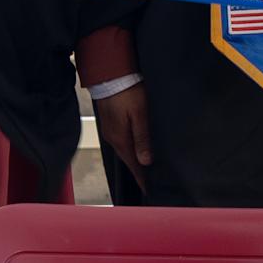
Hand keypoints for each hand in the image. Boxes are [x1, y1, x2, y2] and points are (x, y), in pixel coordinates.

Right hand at [78, 26, 151, 175]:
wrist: (110, 72)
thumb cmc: (128, 90)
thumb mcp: (140, 113)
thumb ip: (143, 137)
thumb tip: (146, 161)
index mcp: (120, 138)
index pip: (133, 165)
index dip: (142, 178)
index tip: (150, 190)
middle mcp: (113, 137)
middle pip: (129, 160)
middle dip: (140, 172)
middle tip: (152, 182)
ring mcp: (111, 130)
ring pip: (126, 151)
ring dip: (136, 160)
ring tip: (147, 169)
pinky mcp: (111, 122)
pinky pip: (123, 141)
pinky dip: (131, 148)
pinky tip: (138, 148)